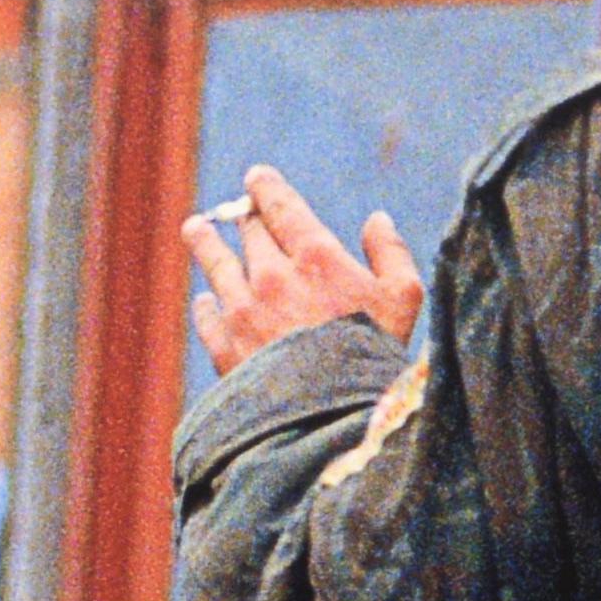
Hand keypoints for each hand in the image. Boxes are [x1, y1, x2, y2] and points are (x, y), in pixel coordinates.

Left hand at [183, 168, 424, 376]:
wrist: (333, 422)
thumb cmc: (376, 359)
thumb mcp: (404, 302)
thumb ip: (390, 254)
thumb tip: (378, 220)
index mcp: (315, 256)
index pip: (281, 206)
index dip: (266, 187)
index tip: (256, 178)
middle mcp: (272, 275)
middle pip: (249, 231)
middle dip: (245, 216)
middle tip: (238, 211)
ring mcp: (244, 311)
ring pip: (216, 263)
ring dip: (206, 242)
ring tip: (196, 229)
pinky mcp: (226, 349)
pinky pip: (208, 317)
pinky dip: (206, 305)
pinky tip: (205, 301)